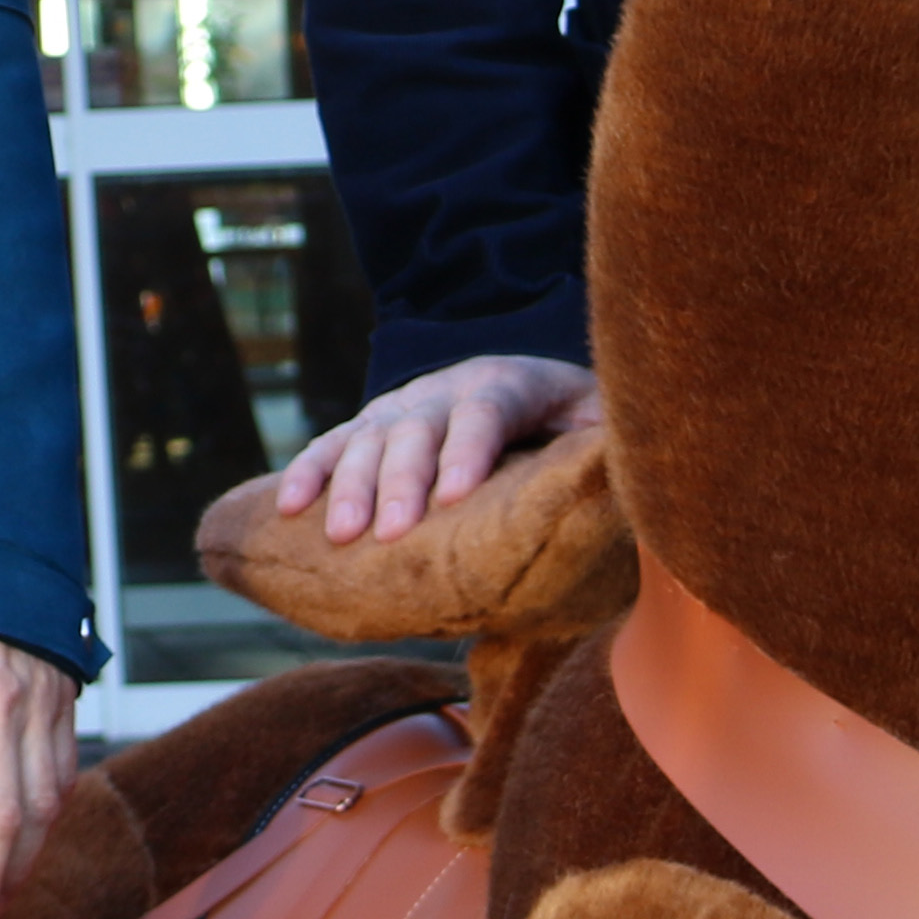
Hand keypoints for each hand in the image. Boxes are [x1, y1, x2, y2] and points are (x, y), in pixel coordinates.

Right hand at [267, 352, 600, 544]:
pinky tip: (289, 507)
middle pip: (418, 429)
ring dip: (349, 484)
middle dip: (400, 480)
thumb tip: (628, 473)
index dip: (468, 450)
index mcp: (510, 383)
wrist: (530, 390)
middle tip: (388, 532)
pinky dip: (308, 471)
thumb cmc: (575, 426)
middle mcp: (447, 387)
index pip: (485, 410)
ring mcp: (404, 405)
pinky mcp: (373, 426)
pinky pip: (334, 444)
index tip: (455, 496)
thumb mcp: (602, 424)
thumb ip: (608, 445)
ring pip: (369, 438)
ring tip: (339, 534)